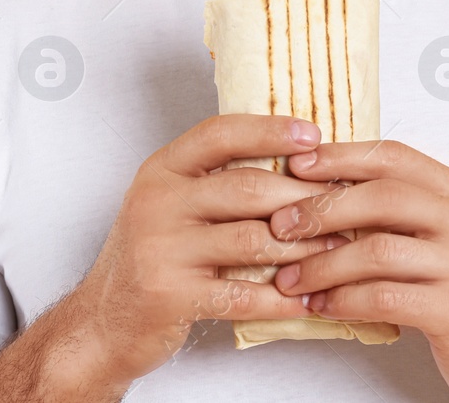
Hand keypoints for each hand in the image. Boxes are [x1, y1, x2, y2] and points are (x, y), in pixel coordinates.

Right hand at [69, 115, 347, 389]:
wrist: (104, 319)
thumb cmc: (151, 256)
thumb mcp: (171, 203)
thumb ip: (215, 180)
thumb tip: (293, 159)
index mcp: (163, 169)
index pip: (221, 133)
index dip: (270, 130)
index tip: (314, 135)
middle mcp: (159, 201)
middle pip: (247, 187)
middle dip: (303, 196)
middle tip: (344, 203)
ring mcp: (163, 248)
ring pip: (252, 240)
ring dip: (302, 248)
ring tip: (337, 250)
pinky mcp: (171, 294)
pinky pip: (241, 294)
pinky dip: (281, 299)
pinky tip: (307, 299)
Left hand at [269, 140, 448, 402]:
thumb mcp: (445, 239)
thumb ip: (401, 212)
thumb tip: (325, 189)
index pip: (394, 158)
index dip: (341, 157)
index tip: (298, 165)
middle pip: (383, 196)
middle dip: (323, 209)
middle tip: (282, 225)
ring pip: (378, 250)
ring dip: (323, 264)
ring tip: (292, 278)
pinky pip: (385, 298)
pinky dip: (343, 300)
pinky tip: (322, 305)